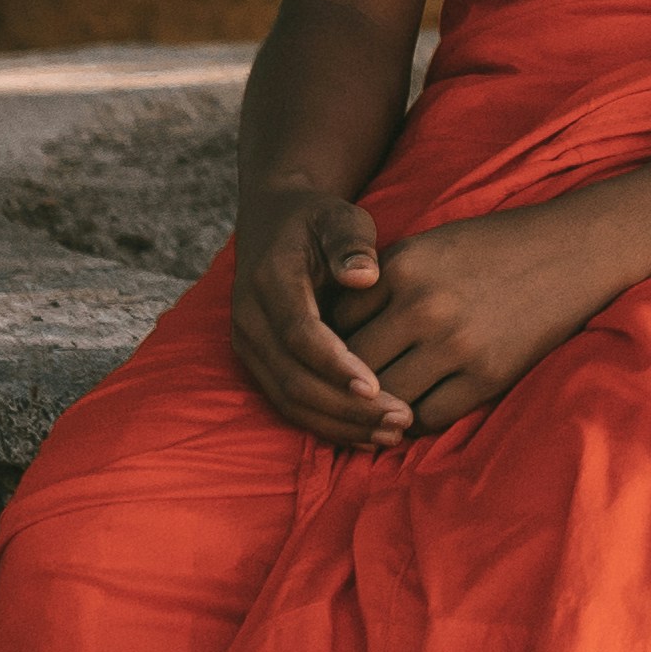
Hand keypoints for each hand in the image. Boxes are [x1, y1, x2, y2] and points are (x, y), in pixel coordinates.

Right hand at [223, 180, 410, 446]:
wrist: (272, 222)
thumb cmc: (318, 220)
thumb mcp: (339, 216)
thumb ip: (351, 242)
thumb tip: (364, 275)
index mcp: (270, 280)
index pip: (300, 333)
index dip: (335, 364)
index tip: (376, 387)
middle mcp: (250, 318)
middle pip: (294, 378)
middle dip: (347, 407)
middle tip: (400, 419)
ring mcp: (250, 345)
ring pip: (289, 400)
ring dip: (339, 424)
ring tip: (391, 433)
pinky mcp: (258, 363)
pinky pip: (288, 404)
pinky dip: (326, 424)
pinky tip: (367, 435)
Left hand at [334, 206, 634, 440]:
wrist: (575, 250)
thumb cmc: (496, 246)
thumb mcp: (431, 246)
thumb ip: (383, 282)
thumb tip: (336, 330)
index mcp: (403, 267)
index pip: (336, 324)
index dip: (331, 345)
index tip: (337, 356)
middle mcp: (423, 306)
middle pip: (354, 366)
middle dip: (347, 383)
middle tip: (347, 394)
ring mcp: (457, 344)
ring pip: (387, 398)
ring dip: (379, 408)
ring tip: (377, 408)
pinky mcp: (488, 375)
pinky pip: (430, 416)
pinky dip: (416, 419)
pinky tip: (417, 409)